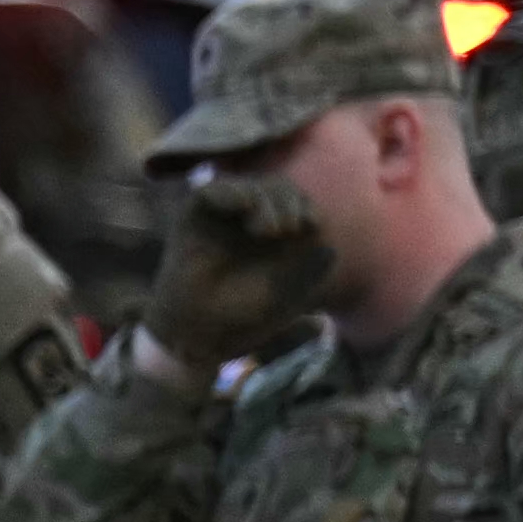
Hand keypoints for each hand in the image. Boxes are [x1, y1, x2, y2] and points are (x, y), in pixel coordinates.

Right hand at [147, 168, 338, 369]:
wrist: (198, 336)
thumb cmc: (242, 320)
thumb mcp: (288, 297)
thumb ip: (309, 273)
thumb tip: (330, 247)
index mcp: (272, 237)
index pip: (296, 202)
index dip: (307, 206)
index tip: (314, 225)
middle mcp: (246, 223)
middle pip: (276, 187)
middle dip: (290, 200)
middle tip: (291, 228)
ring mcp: (219, 220)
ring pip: (249, 185)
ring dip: (267, 200)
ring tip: (270, 230)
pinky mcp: (192, 220)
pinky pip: (211, 190)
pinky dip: (233, 192)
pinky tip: (247, 209)